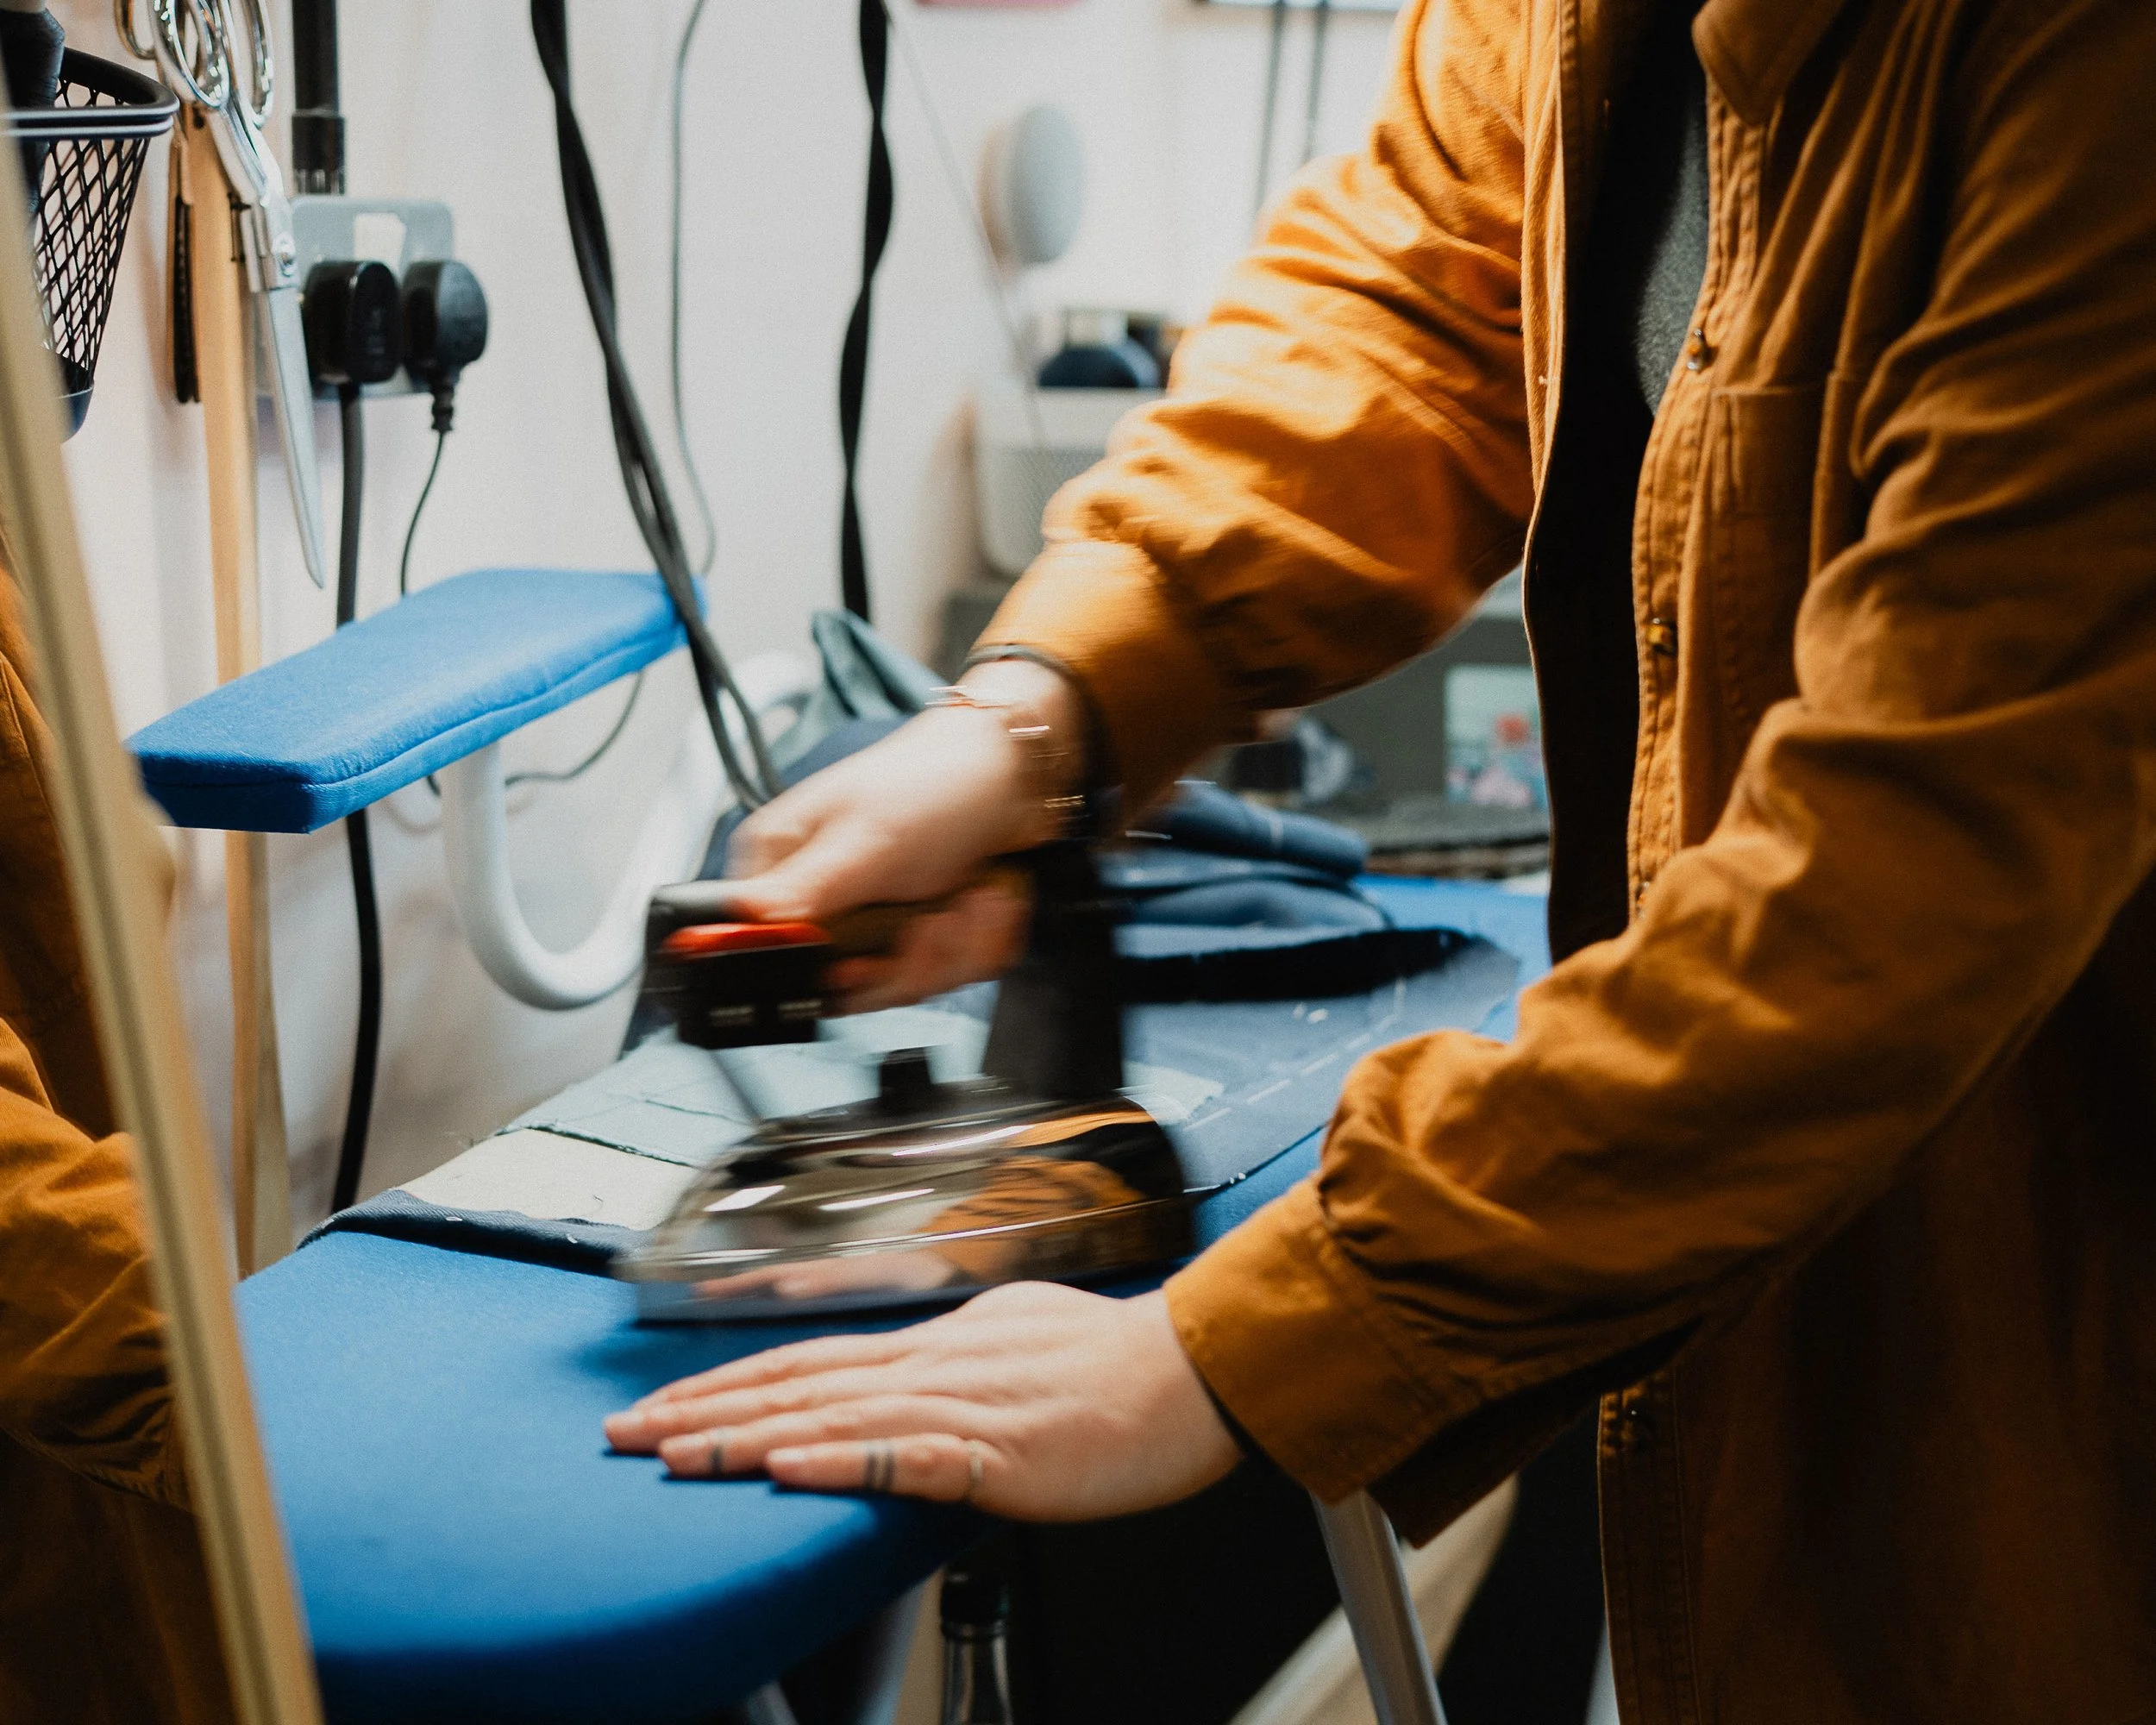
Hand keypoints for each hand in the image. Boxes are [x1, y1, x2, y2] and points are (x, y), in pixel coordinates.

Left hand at [602, 1285, 1240, 1520]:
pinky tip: (789, 1468)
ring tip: (671, 1455)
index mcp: (935, 1345)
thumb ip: (952, 1359)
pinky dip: (844, 1461)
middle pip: (798, 1383)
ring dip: (745, 1436)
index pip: (809, 1358)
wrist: (1195, 1371)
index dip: (729, 1381)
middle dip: (703, 1408)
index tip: (661, 1402)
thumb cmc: (1113, 1362)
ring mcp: (965, 1407)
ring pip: (835, 1417)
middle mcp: (934, 1366)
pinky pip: (910, 1460)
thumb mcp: (1014, 1339)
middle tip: (621, 1434)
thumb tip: (907, 1369)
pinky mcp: (1003, 1452)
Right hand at [721, 660, 1084, 1011]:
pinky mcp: (922, 931)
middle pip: (847, 987)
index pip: (770, 957)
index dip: (822, 974)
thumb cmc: (933, 781)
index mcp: (784, 869)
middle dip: (908, 964)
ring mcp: (875, 919)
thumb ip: (801, 893)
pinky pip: (947, 972)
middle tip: (935, 918)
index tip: (862, 965)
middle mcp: (824, 899)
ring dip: (955, 948)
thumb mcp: (863, 841)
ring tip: (970, 895)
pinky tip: (986, 896)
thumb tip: (738, 926)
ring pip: (904, 985)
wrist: (1013, 767)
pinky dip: (980, 941)